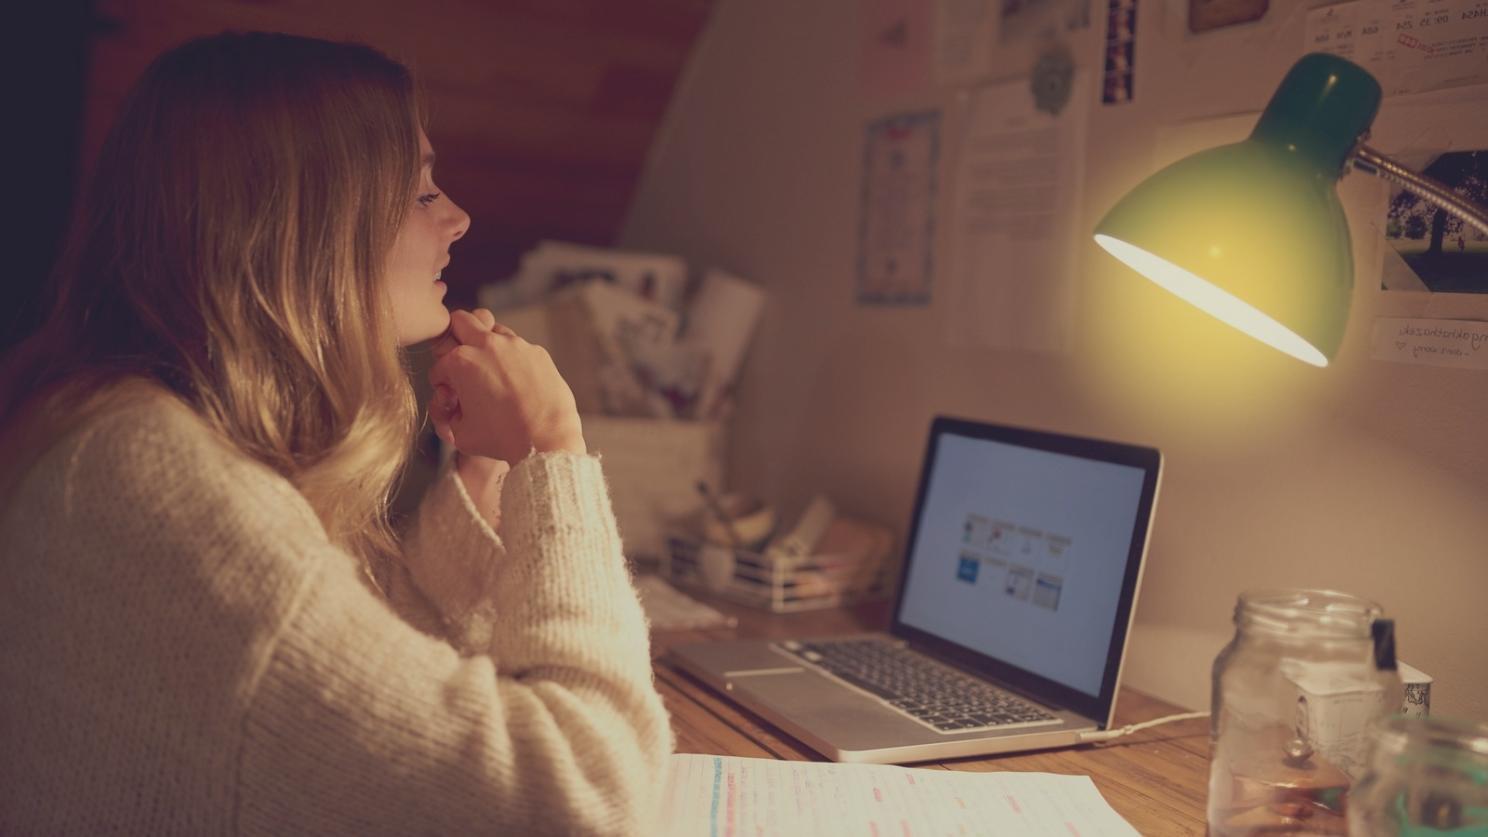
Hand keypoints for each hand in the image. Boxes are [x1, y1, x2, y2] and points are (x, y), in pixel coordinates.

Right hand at [429, 309, 585, 464]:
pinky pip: (518, 348)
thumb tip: (451, 404)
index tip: (452, 398)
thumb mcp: (460, 433)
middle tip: (460, 363)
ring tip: (490, 373)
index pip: (439, 367)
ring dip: (486, 347)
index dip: (442, 386)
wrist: (546, 440)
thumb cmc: (502, 439)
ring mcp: (516, 345)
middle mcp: (488, 346)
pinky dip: (512, 360)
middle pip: (460, 321)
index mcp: (461, 362)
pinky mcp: (537, 352)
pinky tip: (516, 382)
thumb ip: (447, 413)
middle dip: (455, 340)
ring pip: (492, 330)